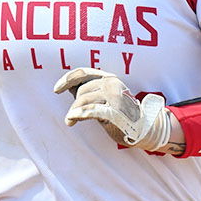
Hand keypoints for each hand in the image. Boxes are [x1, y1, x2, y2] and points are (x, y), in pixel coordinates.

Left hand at [53, 67, 171, 152]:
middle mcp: (112, 83)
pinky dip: (78, 115)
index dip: (67, 79)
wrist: (143, 128)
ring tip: (71, 121)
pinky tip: (71, 120)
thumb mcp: (105, 99)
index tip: (56, 89)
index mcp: (109, 78)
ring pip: (83, 100)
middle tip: (72, 116)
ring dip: (74, 112)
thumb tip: (68, 86)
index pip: (84, 73)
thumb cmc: (121, 114)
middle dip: (74, 104)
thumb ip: (89, 92)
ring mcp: (114, 96)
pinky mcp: (114, 110)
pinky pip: (90, 110)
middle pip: (81, 90)